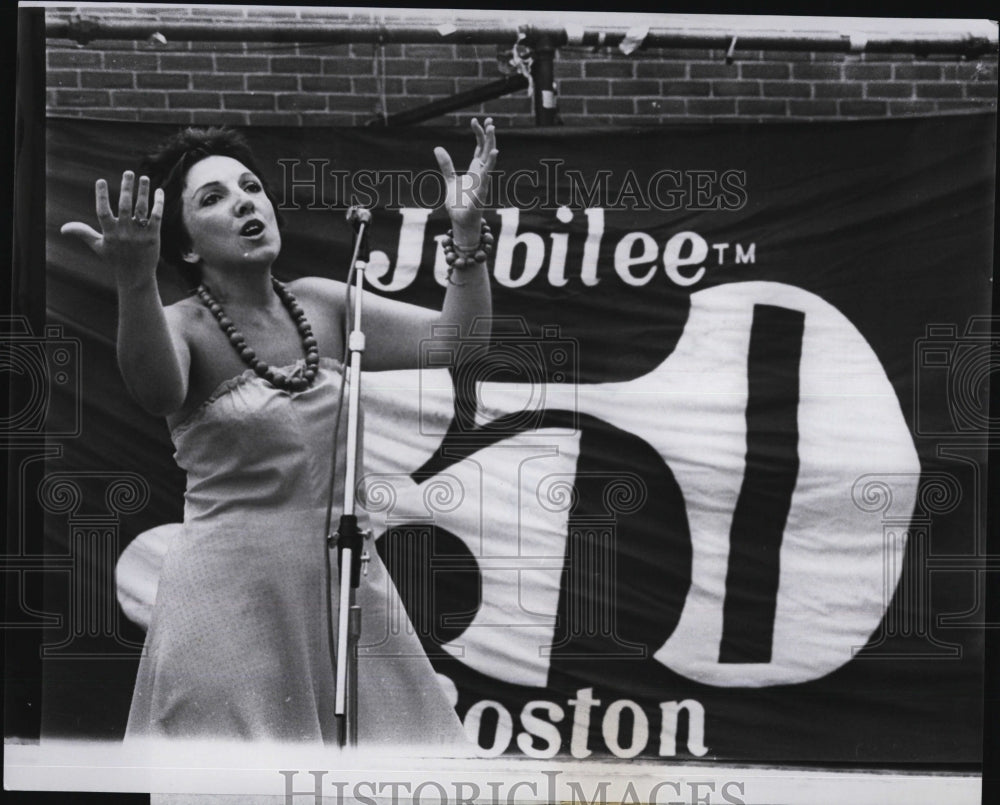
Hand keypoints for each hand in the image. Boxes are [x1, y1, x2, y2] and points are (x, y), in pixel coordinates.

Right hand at [60, 171, 163, 282]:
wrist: (136, 276)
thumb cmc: (115, 259)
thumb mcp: (98, 246)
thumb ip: (83, 233)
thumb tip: (63, 228)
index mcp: (109, 233)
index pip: (103, 211)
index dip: (101, 196)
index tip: (100, 181)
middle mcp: (124, 232)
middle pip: (125, 206)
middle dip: (126, 188)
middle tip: (128, 172)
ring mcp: (139, 235)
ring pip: (142, 209)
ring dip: (144, 192)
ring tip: (144, 178)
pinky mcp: (153, 237)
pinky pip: (157, 217)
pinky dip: (158, 203)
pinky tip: (159, 191)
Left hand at [434, 117, 497, 246]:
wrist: (460, 222)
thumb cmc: (458, 204)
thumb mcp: (450, 180)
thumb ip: (446, 165)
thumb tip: (437, 148)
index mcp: (475, 171)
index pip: (480, 148)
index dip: (479, 134)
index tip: (475, 121)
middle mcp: (481, 174)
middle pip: (486, 149)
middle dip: (488, 135)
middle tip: (489, 119)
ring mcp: (482, 181)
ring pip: (489, 158)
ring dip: (491, 143)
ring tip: (492, 128)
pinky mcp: (481, 190)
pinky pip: (487, 174)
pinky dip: (490, 162)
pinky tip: (493, 151)